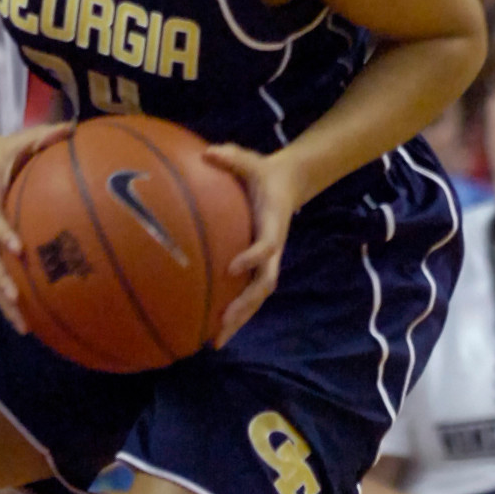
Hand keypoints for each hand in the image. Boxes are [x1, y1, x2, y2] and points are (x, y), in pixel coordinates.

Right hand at [0, 120, 71, 331]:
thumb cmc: (5, 150)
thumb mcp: (23, 137)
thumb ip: (46, 134)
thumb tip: (74, 129)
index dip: (1, 231)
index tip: (18, 248)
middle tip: (17, 296)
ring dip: (2, 299)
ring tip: (23, 325)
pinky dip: (7, 300)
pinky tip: (27, 323)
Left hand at [202, 143, 297, 345]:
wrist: (287, 183)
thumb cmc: (263, 173)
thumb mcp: (250, 160)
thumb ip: (231, 157)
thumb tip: (207, 152)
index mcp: (272, 224)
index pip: (267, 245)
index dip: (253, 257)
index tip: (232, 268)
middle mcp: (272, 249)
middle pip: (263, 286)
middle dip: (245, 307)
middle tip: (222, 326)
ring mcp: (267, 261)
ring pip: (257, 297)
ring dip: (240, 319)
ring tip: (216, 341)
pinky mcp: (259, 266)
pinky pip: (248, 292)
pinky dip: (235, 311)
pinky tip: (212, 327)